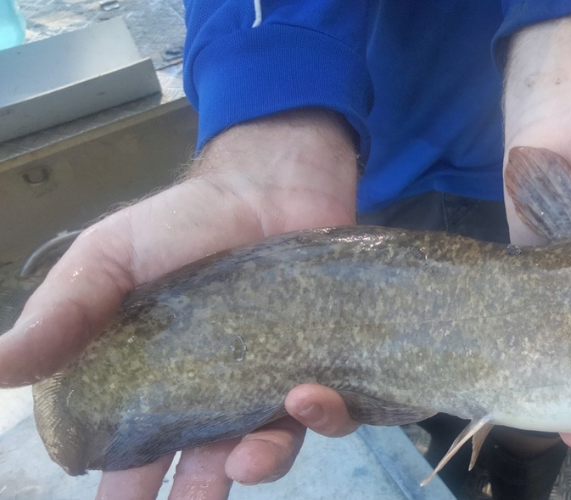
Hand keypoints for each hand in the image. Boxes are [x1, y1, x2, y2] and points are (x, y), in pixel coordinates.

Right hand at [0, 109, 361, 498]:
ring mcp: (266, 385)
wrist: (268, 186)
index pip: (127, 454)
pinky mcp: (318, 366)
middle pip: (197, 471)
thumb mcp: (107, 261)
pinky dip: (318, 418)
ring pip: (263, 453)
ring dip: (256, 466)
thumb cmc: (182, 224)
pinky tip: (305, 396)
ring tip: (243, 461)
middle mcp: (208, 398)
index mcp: (148, 384)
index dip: (120, 485)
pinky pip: (324, 415)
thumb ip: (61, 316)